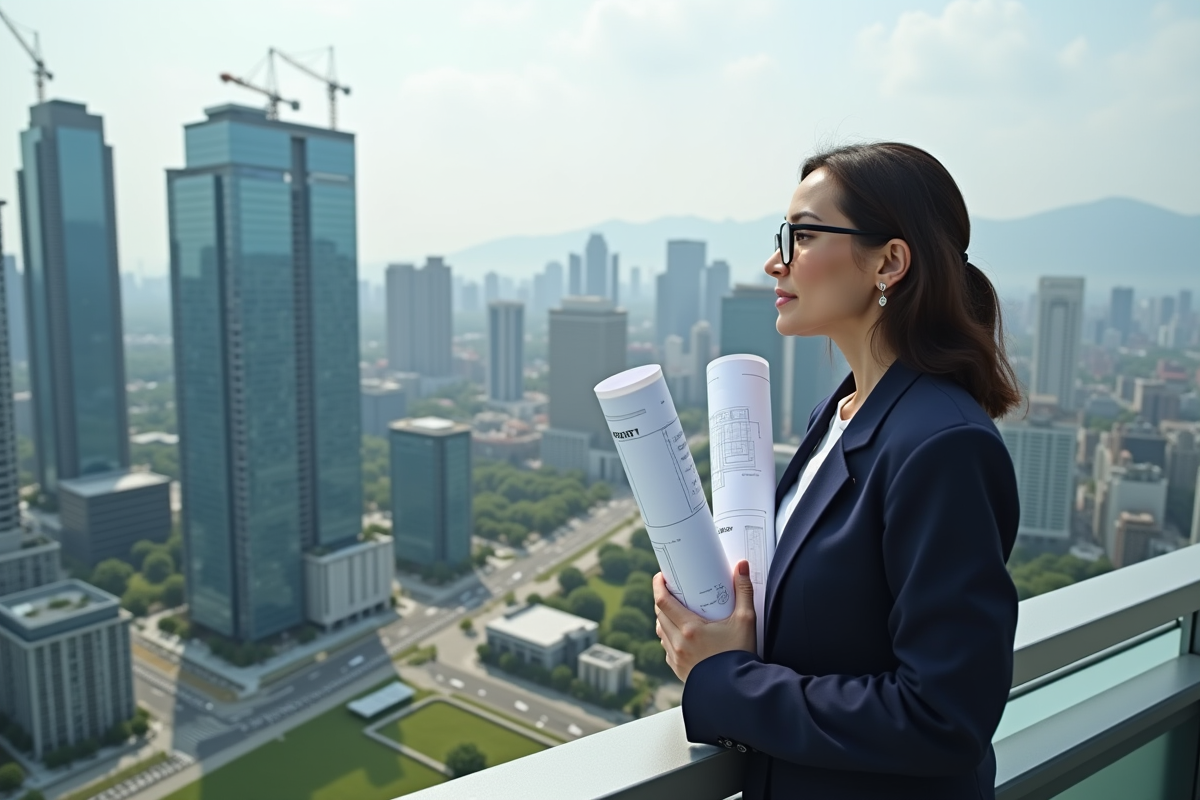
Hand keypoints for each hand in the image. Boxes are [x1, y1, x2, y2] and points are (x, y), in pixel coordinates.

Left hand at [654, 560, 755, 681]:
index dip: (658, 586)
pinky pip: (666, 648)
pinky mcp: (678, 669)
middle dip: (662, 600)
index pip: (663, 602)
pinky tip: (679, 634)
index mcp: (690, 629)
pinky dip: (669, 637)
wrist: (737, 690)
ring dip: (663, 618)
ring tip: (674, 610)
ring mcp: (676, 657)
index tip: (660, 577)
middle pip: (659, 614)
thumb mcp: (745, 620)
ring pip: (661, 631)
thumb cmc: (740, 656)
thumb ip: (743, 591)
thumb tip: (741, 566)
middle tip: (670, 590)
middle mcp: (678, 643)